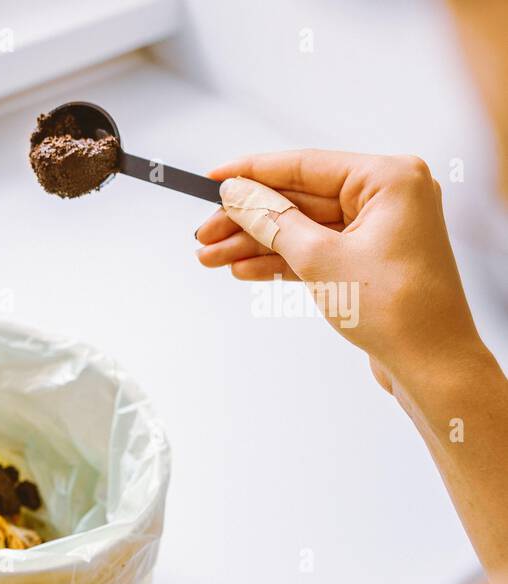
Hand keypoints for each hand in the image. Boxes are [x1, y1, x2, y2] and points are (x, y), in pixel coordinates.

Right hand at [194, 149, 487, 390]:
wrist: (430, 365)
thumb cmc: (395, 309)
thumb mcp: (320, 259)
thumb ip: (273, 221)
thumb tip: (237, 194)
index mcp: (388, 179)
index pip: (305, 165)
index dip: (253, 172)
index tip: (213, 179)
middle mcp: (387, 197)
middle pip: (299, 199)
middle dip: (248, 219)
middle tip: (204, 233)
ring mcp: (379, 230)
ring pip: (302, 228)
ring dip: (256, 244)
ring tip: (210, 258)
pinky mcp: (369, 260)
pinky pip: (315, 250)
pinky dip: (280, 260)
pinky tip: (242, 270)